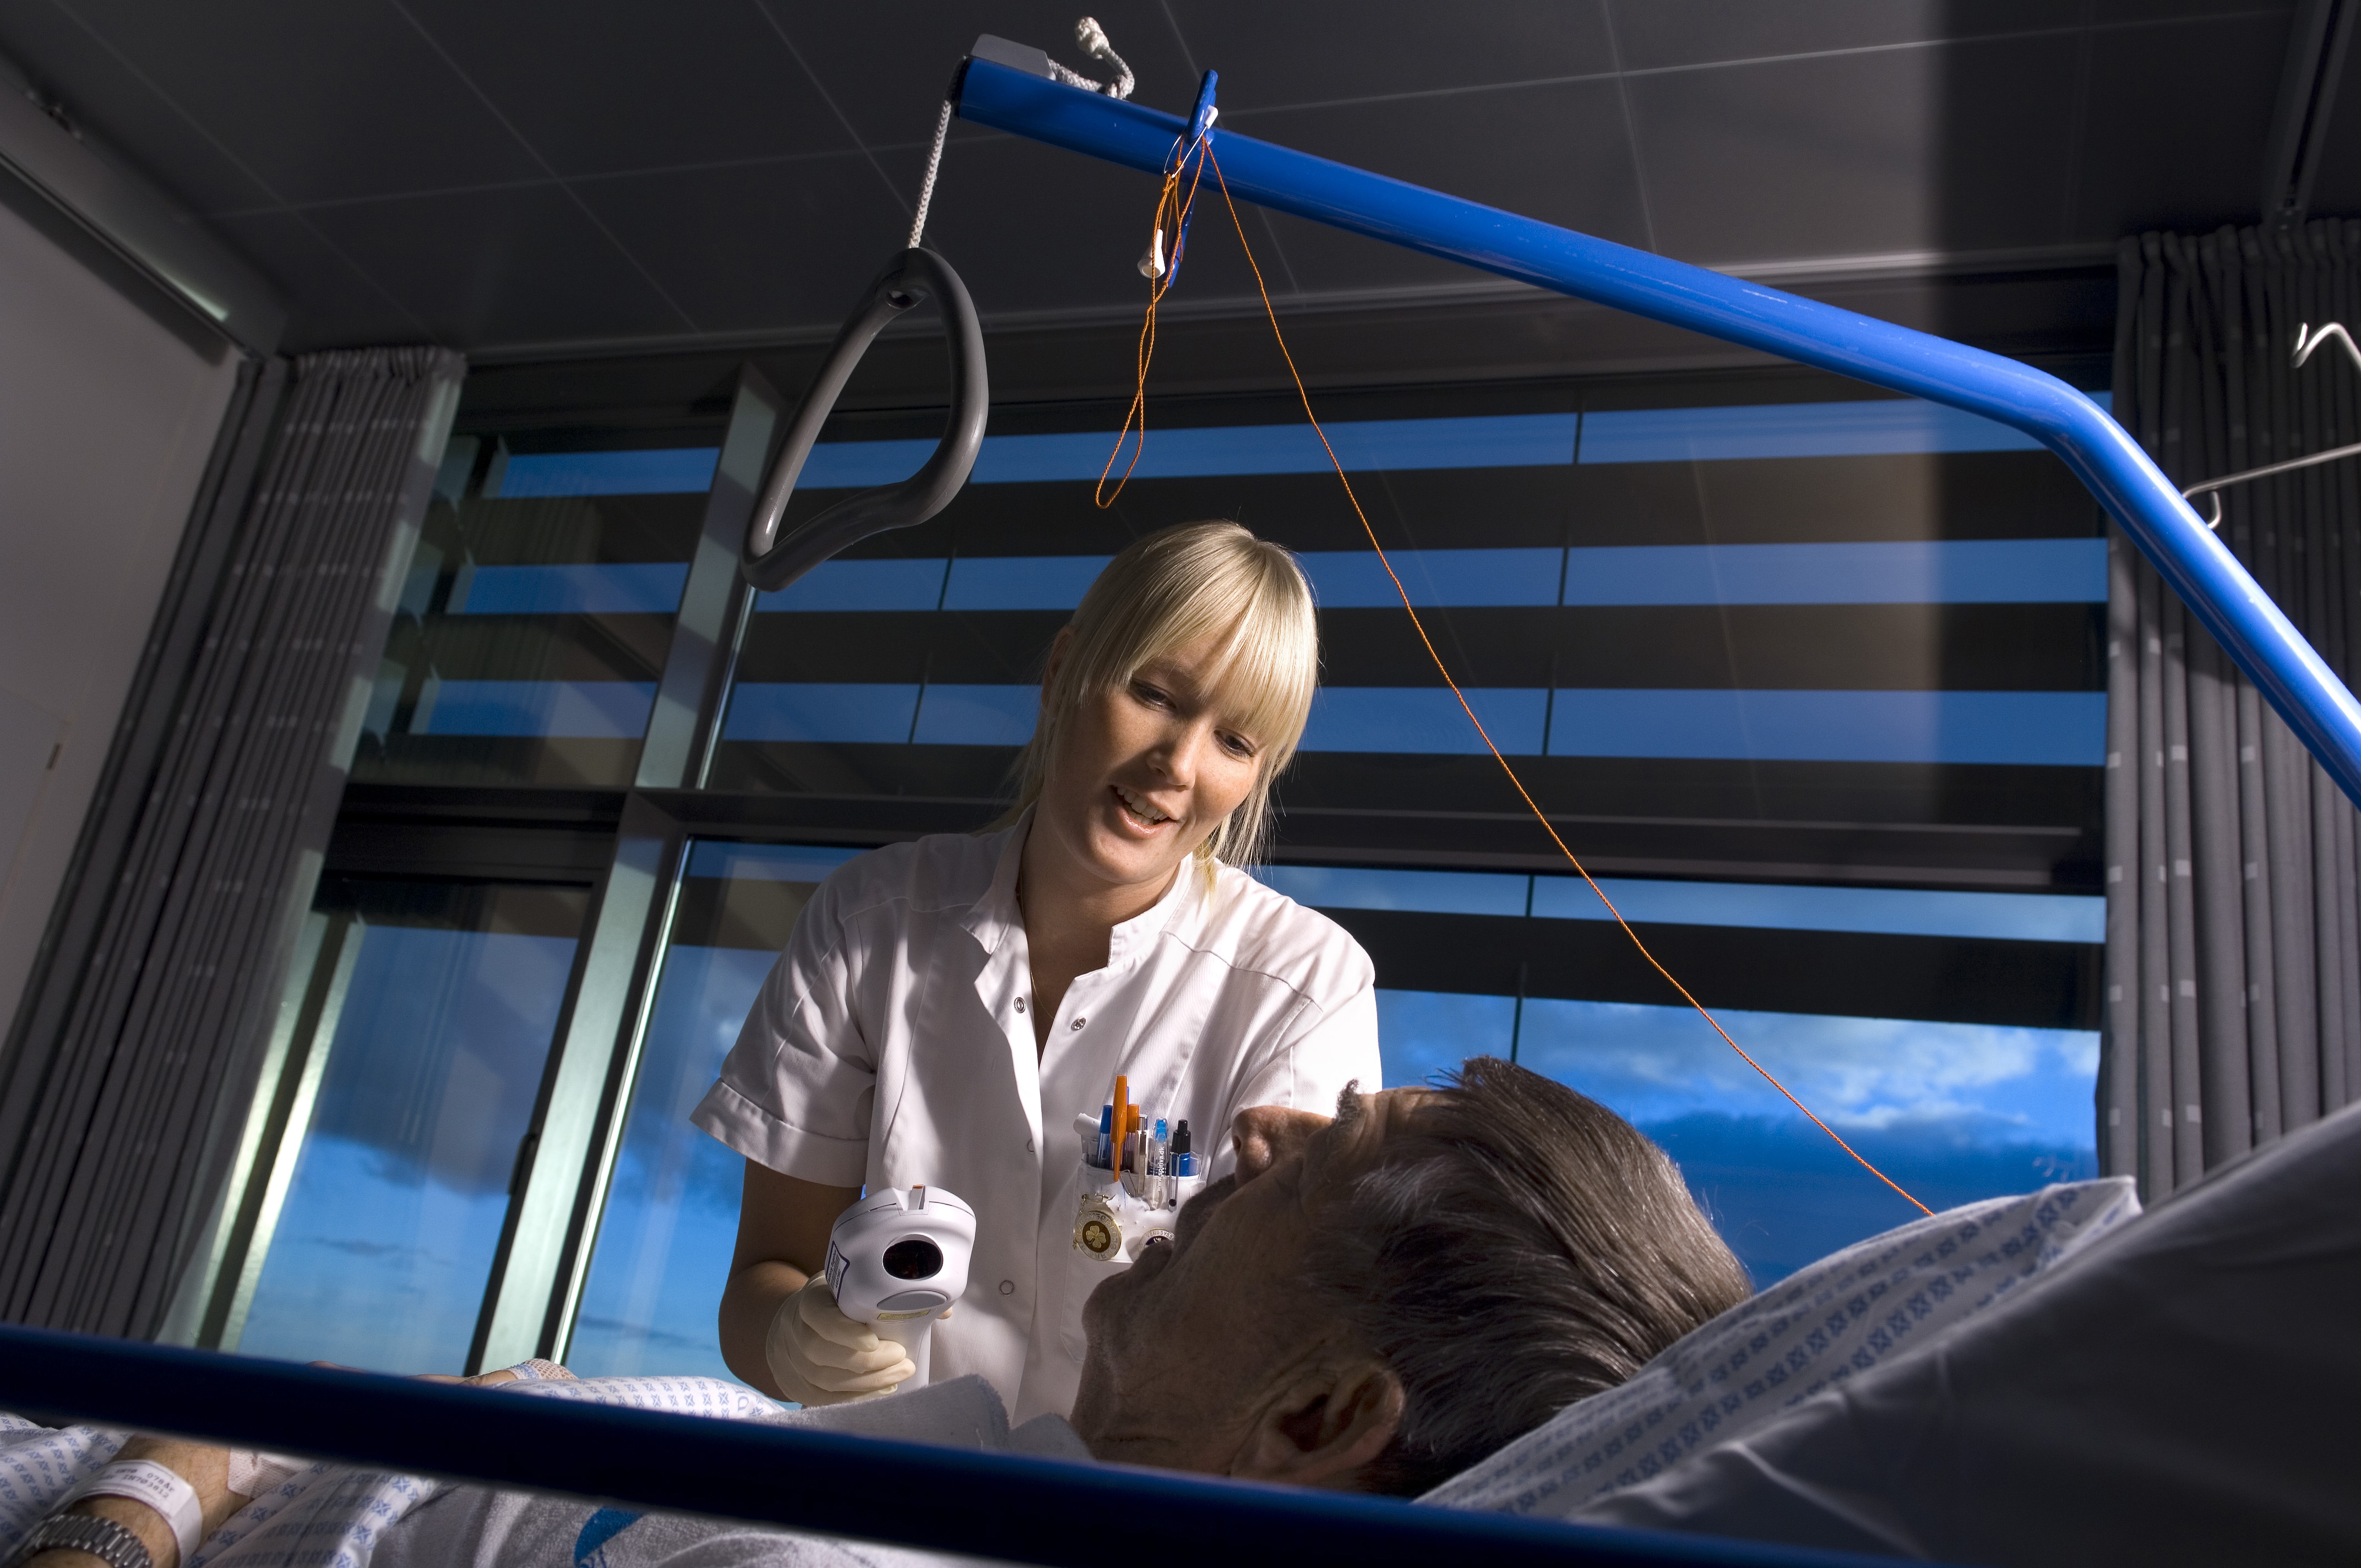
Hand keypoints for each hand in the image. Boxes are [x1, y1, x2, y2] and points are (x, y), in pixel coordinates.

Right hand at [764, 1276, 912, 1405]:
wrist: (794, 1323)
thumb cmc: (835, 1301)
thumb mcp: (852, 1285)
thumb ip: (891, 1293)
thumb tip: (943, 1310)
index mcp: (810, 1301)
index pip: (820, 1317)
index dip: (845, 1331)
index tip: (874, 1340)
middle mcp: (795, 1331)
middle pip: (822, 1353)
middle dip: (867, 1362)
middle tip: (902, 1358)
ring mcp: (792, 1361)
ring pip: (826, 1380)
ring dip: (868, 1382)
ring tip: (901, 1373)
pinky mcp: (797, 1386)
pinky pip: (825, 1398)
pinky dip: (856, 1397)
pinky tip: (883, 1389)